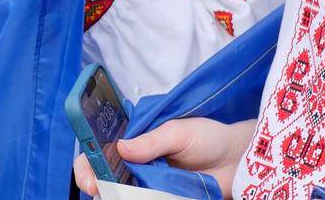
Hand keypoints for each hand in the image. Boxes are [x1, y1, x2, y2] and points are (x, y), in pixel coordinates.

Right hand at [73, 118, 254, 198]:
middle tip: (99, 190)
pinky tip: (128, 197)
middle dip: (94, 184)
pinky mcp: (160, 196)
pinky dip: (131, 199)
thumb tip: (121, 147)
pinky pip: (140, 199)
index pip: (101, 147)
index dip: (89, 161)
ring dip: (114, 196)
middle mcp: (135, 162)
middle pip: (102, 175)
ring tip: (120, 196)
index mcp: (136, 138)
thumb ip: (152, 141)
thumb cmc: (209, 137)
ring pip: (118, 193)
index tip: (90, 175)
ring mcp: (146, 183)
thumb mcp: (180, 132)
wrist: (236, 160)